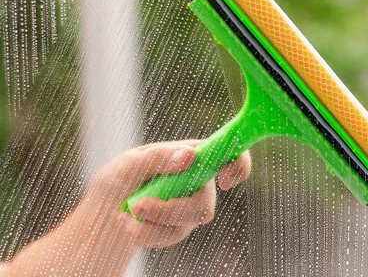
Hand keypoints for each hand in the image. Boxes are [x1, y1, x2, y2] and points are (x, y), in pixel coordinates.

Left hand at [89, 140, 250, 247]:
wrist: (106, 208)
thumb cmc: (121, 177)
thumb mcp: (131, 162)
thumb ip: (160, 157)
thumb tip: (190, 156)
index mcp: (193, 155)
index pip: (230, 154)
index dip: (238, 166)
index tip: (224, 182)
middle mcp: (199, 181)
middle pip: (204, 204)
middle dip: (169, 210)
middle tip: (138, 206)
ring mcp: (191, 207)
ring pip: (185, 224)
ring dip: (150, 223)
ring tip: (126, 213)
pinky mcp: (180, 228)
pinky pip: (169, 238)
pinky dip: (144, 233)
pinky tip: (129, 223)